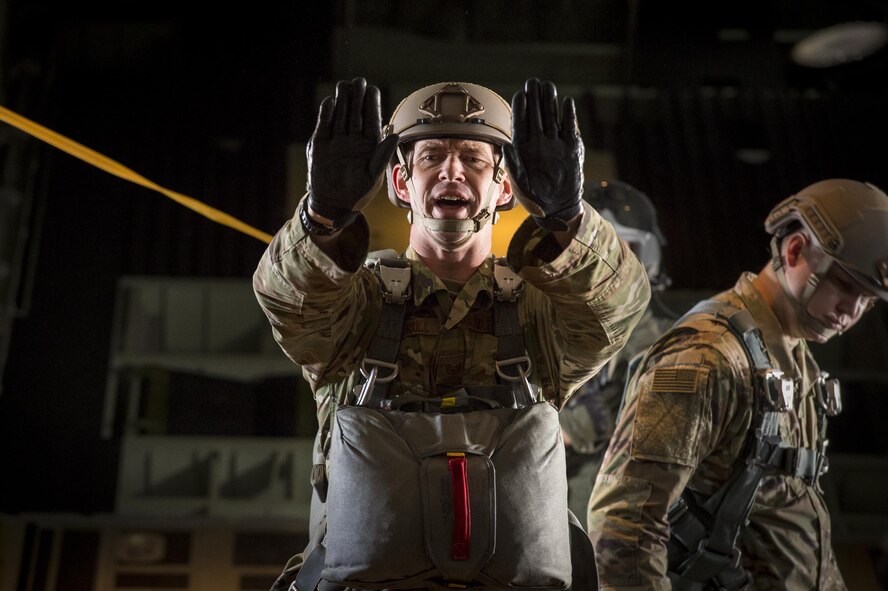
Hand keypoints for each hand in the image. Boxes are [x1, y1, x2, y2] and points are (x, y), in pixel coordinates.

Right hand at [306, 77, 398, 226]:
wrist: (334, 205)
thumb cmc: (358, 194)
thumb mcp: (373, 177)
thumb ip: (382, 156)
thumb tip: (395, 135)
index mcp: (369, 146)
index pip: (371, 120)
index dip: (372, 105)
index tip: (373, 90)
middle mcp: (353, 140)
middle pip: (355, 114)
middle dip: (357, 98)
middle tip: (359, 82)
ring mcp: (336, 141)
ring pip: (340, 116)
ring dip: (342, 101)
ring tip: (344, 85)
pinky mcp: (320, 146)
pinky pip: (324, 126)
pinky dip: (326, 115)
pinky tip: (330, 102)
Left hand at [504, 78, 584, 230]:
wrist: (557, 207)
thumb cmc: (535, 199)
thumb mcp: (521, 185)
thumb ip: (514, 166)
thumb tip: (505, 147)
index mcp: (523, 149)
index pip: (520, 124)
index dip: (520, 109)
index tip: (519, 94)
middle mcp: (539, 143)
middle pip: (536, 116)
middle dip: (534, 99)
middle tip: (533, 82)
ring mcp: (555, 144)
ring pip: (552, 118)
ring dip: (550, 102)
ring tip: (548, 85)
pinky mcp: (571, 148)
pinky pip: (569, 129)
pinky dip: (569, 116)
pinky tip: (567, 102)